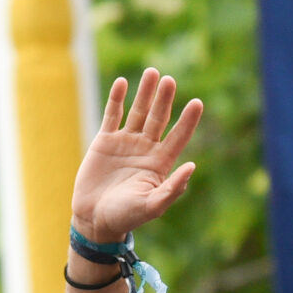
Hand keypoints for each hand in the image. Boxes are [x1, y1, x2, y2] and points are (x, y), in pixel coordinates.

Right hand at [70, 69, 202, 241]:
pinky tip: (122, 83)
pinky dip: (117, 99)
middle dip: (164, 99)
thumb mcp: (152, 206)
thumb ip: (172, 188)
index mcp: (160, 163)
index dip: (188, 120)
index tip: (197, 103)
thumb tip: (192, 166)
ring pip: (138, 112)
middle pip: (159, 118)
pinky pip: (112, 115)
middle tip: (170, 80)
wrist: (95, 220)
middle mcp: (146, 148)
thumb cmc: (126, 217)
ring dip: (145, 93)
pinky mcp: (105, 141)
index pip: (178, 136)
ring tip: (152, 72)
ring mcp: (125, 143)